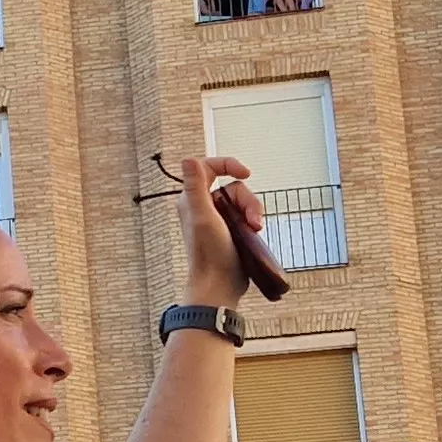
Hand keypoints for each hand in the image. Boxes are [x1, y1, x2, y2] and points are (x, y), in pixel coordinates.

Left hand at [175, 154, 258, 309]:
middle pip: (235, 188)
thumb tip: (187, 159)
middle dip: (248, 201)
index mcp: (192, 199)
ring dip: (253, 213)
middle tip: (251, 221)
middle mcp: (204, 206)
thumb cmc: (208, 252)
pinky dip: (254, 221)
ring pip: (245, 202)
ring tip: (254, 229)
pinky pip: (248, 215)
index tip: (245, 173)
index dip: (228, 165)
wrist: (220, 282)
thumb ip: (194, 187)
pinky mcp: (231, 229)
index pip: (209, 168)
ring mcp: (219, 218)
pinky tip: (254, 232)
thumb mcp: (202, 216)